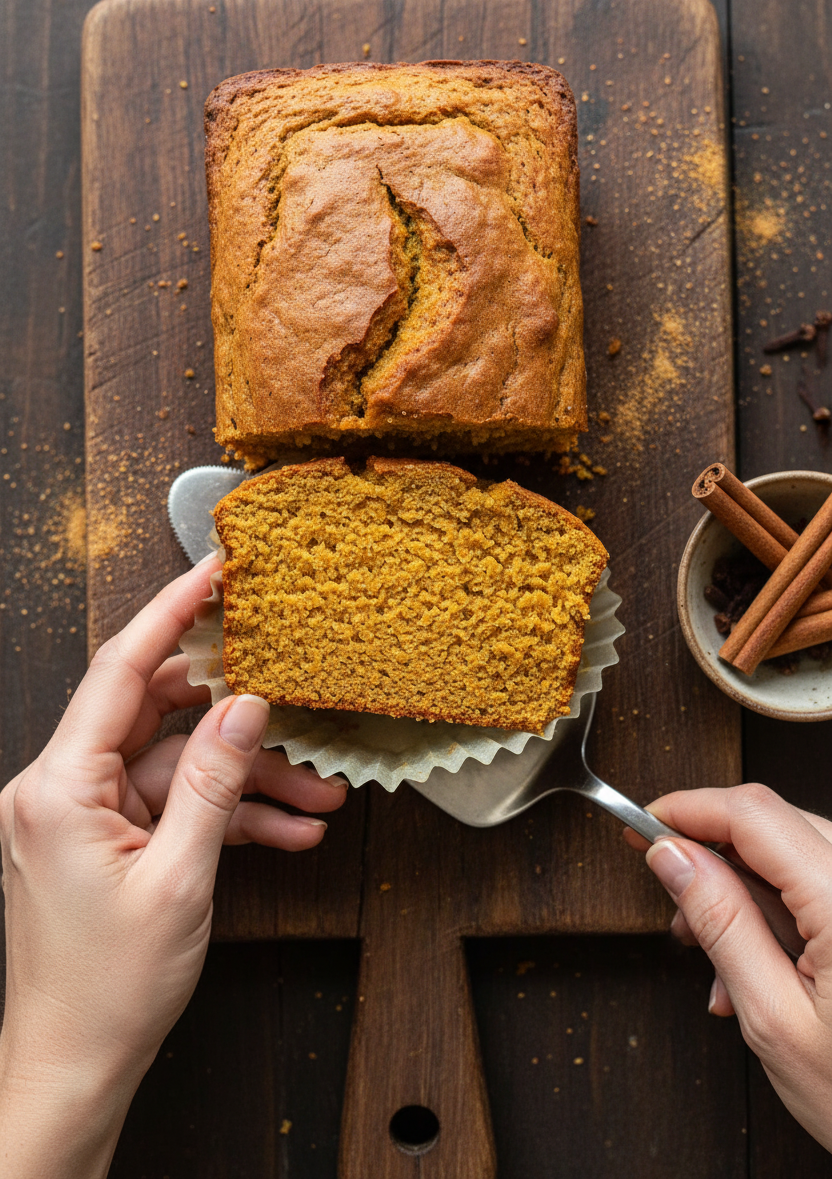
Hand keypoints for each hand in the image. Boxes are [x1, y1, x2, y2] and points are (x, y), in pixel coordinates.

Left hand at [0, 555, 347, 1177]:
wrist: (74, 1068)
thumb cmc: (106, 990)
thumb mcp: (179, 879)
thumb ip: (214, 781)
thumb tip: (247, 707)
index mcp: (59, 787)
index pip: (121, 669)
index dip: (172, 612)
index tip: (215, 572)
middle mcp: (62, 789)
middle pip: (157, 713)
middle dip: (236, 714)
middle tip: (293, 691)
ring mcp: (86, 816)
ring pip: (178, 764)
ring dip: (248, 777)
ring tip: (318, 792)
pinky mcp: (108, 841)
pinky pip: (175, 806)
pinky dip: (229, 814)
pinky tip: (289, 828)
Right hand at [625, 784, 831, 1152]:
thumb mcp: (773, 1019)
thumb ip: (722, 924)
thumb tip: (672, 857)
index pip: (753, 815)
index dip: (688, 809)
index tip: (642, 824)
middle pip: (772, 826)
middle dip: (711, 856)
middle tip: (671, 897)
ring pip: (791, 853)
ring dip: (742, 893)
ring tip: (714, 958)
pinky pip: (817, 884)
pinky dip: (777, 912)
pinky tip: (755, 967)